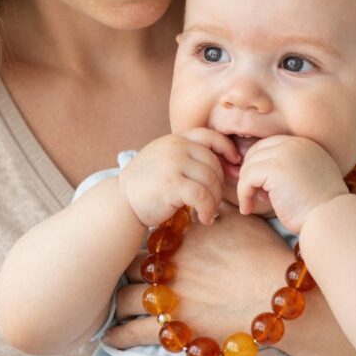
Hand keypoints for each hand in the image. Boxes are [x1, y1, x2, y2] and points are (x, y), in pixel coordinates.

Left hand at [103, 204, 294, 348]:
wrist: (274, 294)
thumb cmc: (263, 256)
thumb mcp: (241, 220)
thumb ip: (219, 206)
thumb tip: (210, 193)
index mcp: (180, 241)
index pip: (147, 241)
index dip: (140, 249)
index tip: (137, 254)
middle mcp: (167, 267)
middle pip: (130, 268)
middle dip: (123, 274)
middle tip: (116, 280)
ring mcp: (167, 298)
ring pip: (125, 300)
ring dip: (116, 305)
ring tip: (108, 311)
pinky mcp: (172, 328)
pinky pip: (134, 333)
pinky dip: (118, 336)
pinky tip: (109, 338)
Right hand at [118, 128, 239, 226]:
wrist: (121, 202)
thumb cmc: (146, 186)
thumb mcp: (165, 160)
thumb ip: (187, 156)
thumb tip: (226, 163)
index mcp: (175, 139)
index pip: (210, 136)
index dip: (227, 148)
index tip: (234, 163)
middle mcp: (175, 146)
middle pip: (214, 163)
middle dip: (219, 185)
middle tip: (214, 202)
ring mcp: (173, 163)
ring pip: (211, 180)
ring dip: (214, 201)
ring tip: (208, 213)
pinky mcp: (172, 183)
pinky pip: (203, 196)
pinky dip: (208, 209)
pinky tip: (204, 218)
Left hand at [237, 135, 347, 233]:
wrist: (330, 219)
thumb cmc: (319, 208)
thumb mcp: (307, 180)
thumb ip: (289, 170)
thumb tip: (259, 173)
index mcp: (305, 144)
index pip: (270, 146)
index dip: (261, 167)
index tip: (264, 189)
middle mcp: (295, 144)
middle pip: (257, 152)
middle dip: (251, 174)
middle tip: (257, 195)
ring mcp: (284, 154)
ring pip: (249, 165)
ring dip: (246, 186)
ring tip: (253, 204)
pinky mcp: (274, 168)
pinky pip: (246, 178)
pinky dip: (243, 195)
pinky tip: (249, 209)